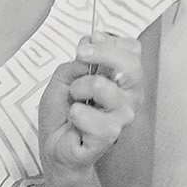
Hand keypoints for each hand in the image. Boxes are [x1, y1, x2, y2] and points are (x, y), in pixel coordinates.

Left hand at [39, 33, 144, 173]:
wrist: (54, 145)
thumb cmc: (63, 112)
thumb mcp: (64, 77)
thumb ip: (78, 61)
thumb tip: (90, 44)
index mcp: (122, 79)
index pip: (133, 50)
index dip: (111, 41)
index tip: (91, 41)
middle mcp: (129, 97)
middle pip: (131, 66)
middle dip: (101, 54)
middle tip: (81, 55)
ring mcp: (122, 118)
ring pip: (103, 87)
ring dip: (79, 88)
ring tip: (75, 101)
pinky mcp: (109, 137)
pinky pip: (91, 117)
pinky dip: (75, 115)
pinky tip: (75, 121)